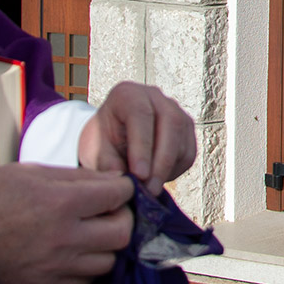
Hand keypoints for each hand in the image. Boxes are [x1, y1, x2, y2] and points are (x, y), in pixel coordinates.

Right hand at [0, 164, 134, 283]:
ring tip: (91, 233)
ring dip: (106, 246)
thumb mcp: (33, 172)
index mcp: (61, 202)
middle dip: (122, 219)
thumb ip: (78, 177)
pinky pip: (84, 283)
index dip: (123, 189)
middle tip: (108, 211)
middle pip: (121, 235)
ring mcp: (55, 266)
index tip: (118, 187)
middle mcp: (64, 237)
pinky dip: (86, 268)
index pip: (117, 196)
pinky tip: (74, 253)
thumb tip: (114, 180)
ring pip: (108, 263)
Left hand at [78, 81, 196, 195]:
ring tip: (150, 188)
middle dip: (162, 161)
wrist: (113, 138)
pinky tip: (158, 179)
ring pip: (183, 139)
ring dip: (169, 168)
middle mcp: (155, 97)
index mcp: (127, 94)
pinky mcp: (186, 128)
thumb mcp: (95, 149)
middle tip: (151, 189)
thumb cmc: (103, 140)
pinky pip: (189, 152)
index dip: (142, 146)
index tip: (139, 175)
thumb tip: (126, 182)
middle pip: (170, 123)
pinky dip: (176, 170)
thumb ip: (106, 163)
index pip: (140, 115)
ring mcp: (175, 110)